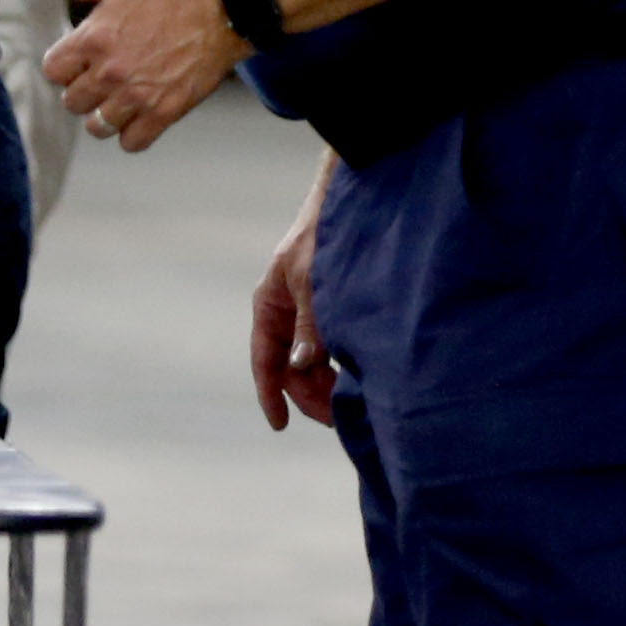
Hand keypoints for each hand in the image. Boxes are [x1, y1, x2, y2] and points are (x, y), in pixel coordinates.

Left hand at [38, 0, 243, 152]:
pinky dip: (133, 134)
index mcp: (94, 37)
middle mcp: (110, 70)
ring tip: (120, 101)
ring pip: (98, 126)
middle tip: (104, 80)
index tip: (82, 61)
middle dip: (84, 91)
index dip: (66, 65)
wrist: (223, 9)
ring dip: (106, 115)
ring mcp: (137, 95)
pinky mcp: (164, 112)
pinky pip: (131, 142)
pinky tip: (141, 115)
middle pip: (72, 102)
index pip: (53, 70)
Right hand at [251, 182, 336, 431]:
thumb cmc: (323, 235)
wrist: (350, 200)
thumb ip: (309, 327)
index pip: (264, 361)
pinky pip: (331, 346)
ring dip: (328, 382)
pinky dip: (341, 364)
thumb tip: (302, 368)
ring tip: (353, 399)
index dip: (271, 395)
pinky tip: (360, 375)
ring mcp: (308, 311)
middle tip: (339, 416)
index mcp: (269, 304)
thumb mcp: (313, 283)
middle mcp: (286, 312)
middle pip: (291, 368)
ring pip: (313, 360)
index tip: (281, 425)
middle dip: (310, 394)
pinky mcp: (332, 309)